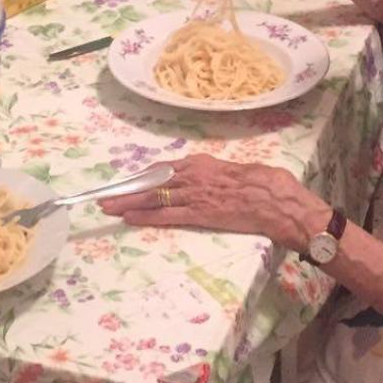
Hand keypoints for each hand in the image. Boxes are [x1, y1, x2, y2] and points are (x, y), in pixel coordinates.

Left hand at [98, 155, 329, 250]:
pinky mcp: (199, 213)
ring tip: (108, 207)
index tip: (129, 182)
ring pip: (154, 197)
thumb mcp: (237, 171)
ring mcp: (195, 194)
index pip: (165, 169)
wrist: (277, 198)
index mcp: (203, 163)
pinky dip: (145, 216)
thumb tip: (214, 180)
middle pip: (153, 182)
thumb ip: (218, 174)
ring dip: (129, 202)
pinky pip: (166, 214)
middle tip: (106, 195)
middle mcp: (194, 175)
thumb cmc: (265, 184)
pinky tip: (129, 218)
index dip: (143, 177)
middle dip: (128, 189)